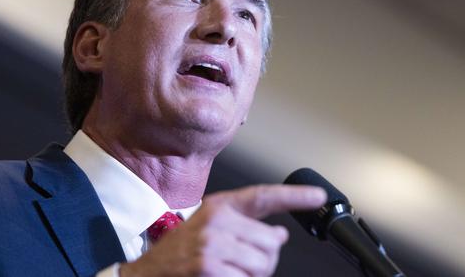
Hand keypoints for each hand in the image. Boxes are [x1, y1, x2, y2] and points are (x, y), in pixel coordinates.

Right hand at [119, 184, 325, 276]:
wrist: (146, 275)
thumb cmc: (180, 254)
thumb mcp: (211, 230)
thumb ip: (246, 227)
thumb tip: (279, 234)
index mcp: (219, 206)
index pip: (263, 197)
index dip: (294, 196)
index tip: (318, 196)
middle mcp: (216, 220)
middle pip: (271, 241)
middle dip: (264, 259)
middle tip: (239, 264)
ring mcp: (212, 244)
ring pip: (263, 263)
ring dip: (252, 276)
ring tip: (228, 272)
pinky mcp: (209, 266)